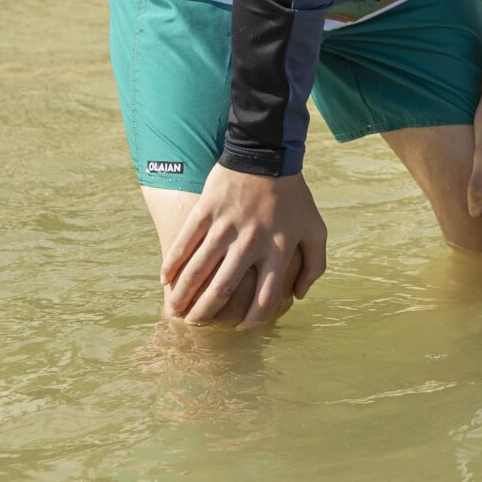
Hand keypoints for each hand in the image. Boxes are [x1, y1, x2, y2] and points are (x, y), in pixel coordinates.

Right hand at [161, 166, 328, 324]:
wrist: (268, 154)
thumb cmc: (294, 197)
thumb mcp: (316, 229)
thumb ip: (315, 265)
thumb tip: (299, 295)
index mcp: (278, 251)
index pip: (265, 299)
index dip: (252, 320)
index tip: (241, 326)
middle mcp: (250, 243)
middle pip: (223, 290)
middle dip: (206, 313)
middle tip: (196, 324)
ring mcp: (225, 227)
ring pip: (197, 270)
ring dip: (182, 294)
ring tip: (174, 309)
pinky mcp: (206, 212)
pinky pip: (184, 244)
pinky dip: (172, 264)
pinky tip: (166, 279)